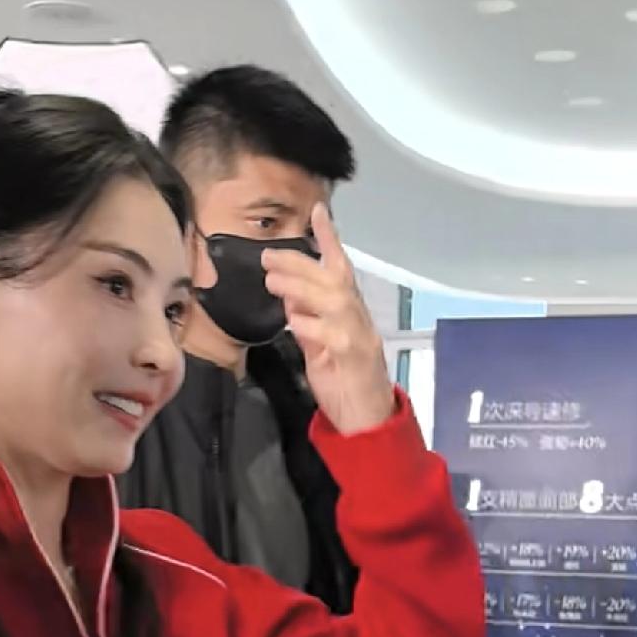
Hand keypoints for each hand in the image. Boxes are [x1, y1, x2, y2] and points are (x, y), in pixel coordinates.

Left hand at [262, 202, 394, 434]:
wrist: (367, 424)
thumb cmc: (344, 387)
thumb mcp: (320, 351)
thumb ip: (308, 325)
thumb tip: (290, 302)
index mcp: (351, 315)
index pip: (341, 269)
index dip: (330, 240)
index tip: (317, 212)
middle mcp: (359, 319)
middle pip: (334, 279)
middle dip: (301, 263)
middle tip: (269, 256)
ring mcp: (359, 337)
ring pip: (333, 300)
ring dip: (302, 287)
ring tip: (272, 280)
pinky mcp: (354, 358)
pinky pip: (332, 333)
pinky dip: (311, 324)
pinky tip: (293, 321)